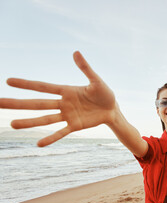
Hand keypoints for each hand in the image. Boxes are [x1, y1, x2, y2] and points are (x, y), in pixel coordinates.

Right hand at [0, 52, 116, 146]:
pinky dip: (51, 137)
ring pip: (45, 119)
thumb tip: (76, 52)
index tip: (8, 81)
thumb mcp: (96, 80)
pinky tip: (39, 143)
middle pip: (37, 103)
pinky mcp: (75, 126)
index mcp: (66, 90)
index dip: (26, 84)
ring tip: (12, 125)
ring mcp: (68, 115)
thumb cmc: (105, 93)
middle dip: (18, 103)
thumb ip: (85, 68)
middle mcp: (63, 103)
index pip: (42, 87)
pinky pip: (61, 132)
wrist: (113, 110)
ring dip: (29, 122)